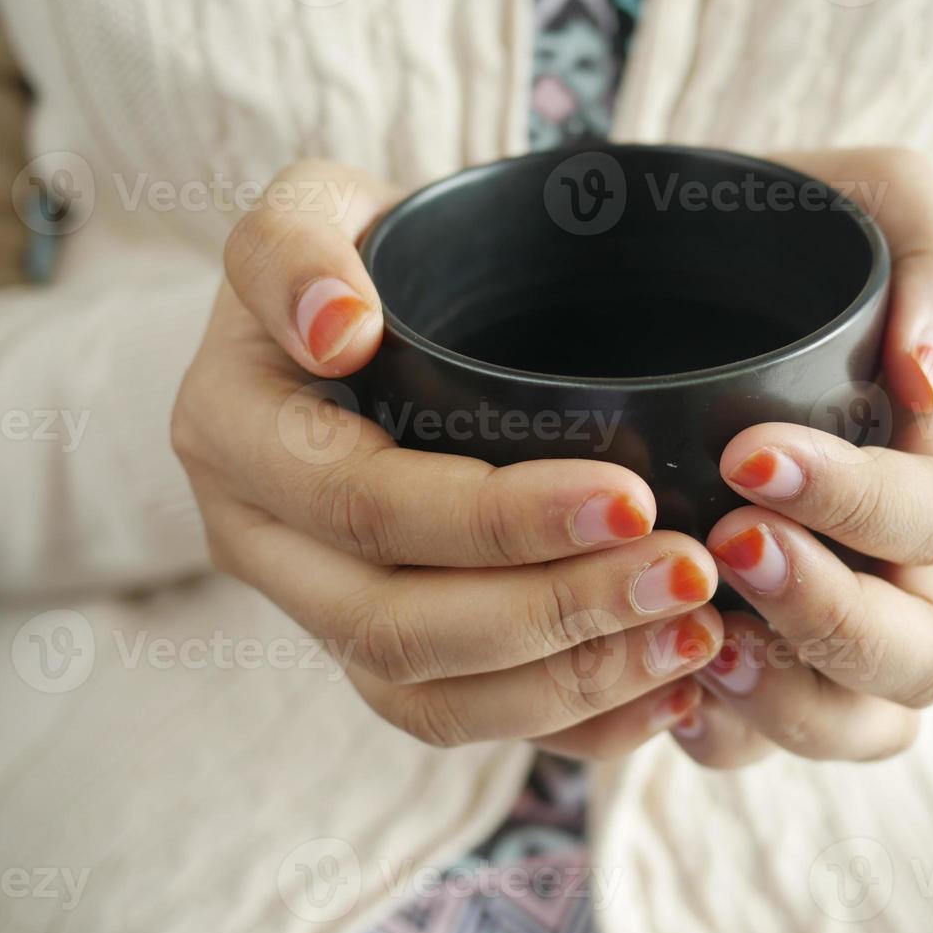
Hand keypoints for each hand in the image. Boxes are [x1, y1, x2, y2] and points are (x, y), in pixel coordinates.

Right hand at [171, 161, 722, 757]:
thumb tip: (335, 329)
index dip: (496, 518)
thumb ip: (294, 244)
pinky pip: (466, 723)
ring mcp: (320, 612)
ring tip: (697, 637)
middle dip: (556, 612)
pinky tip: (669, 696)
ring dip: (574, 680)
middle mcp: (263, 544)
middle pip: (399, 624)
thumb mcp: (312, 208)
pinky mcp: (385, 656)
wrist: (375, 320)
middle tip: (688, 573)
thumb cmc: (367, 255)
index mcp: (235, 436)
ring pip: (433, 699)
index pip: (366, 504)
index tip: (631, 495)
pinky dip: (572, 724)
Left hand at [668, 149, 932, 765]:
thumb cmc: (786, 235)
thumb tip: (930, 375)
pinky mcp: (771, 661)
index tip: (749, 455)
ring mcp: (848, 619)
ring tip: (696, 639)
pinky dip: (730, 732)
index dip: (862, 502)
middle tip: (727, 543)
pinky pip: (773, 743)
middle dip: (832, 612)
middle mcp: (917, 556)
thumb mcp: (875, 198)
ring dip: (789, 699)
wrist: (689, 279)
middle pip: (930, 649)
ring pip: (868, 723)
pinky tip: (666, 686)